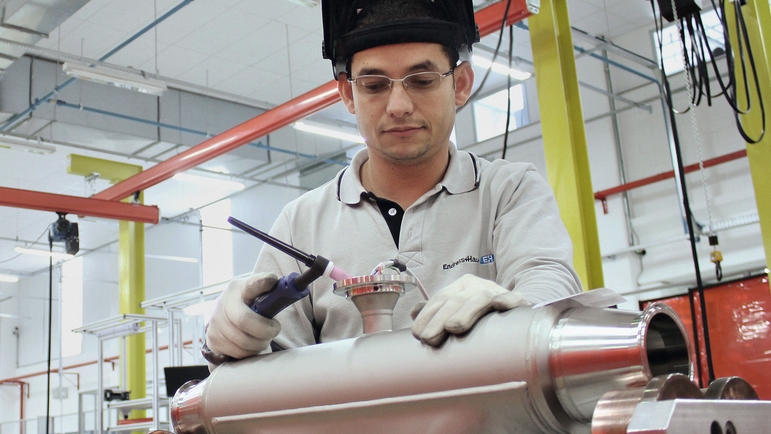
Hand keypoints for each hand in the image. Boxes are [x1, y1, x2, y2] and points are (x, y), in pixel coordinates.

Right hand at [205, 272, 281, 359]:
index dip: (263, 283)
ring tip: (262, 338)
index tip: (272, 282)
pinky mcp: (212, 340)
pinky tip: (251, 344)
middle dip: (265, 330)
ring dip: (259, 343)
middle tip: (274, 330)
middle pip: (245, 321)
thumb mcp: (257, 292)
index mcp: (239, 288)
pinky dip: (249, 352)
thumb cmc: (248, 304)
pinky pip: (238, 352)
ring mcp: (215, 322)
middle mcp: (223, 303)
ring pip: (243, 341)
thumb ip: (269, 288)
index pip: (252, 283)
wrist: (225, 316)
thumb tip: (281, 283)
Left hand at [411, 274, 527, 345]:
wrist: (518, 316)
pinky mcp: (518, 301)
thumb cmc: (483, 318)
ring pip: (480, 299)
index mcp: (462, 287)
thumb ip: (438, 312)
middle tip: (428, 338)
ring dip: (466, 312)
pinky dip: (506, 301)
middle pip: (456, 300)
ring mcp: (498, 292)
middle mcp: (478, 286)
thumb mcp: (459, 312)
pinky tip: (499, 306)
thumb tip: (414, 312)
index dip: (427, 316)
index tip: (417, 334)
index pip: (440, 299)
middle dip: (440, 319)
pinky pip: (512, 299)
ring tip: (453, 328)